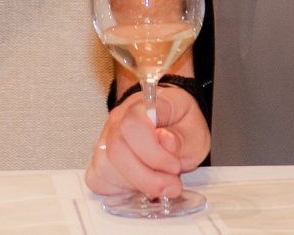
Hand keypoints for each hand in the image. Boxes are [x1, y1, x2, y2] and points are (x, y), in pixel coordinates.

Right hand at [85, 83, 208, 201]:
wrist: (171, 122)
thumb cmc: (181, 123)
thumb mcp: (195, 131)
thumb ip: (181, 138)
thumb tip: (165, 141)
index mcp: (145, 105)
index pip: (134, 124)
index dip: (154, 153)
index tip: (174, 166)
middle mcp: (119, 118)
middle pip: (118, 150)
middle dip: (147, 177)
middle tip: (171, 184)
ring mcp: (106, 137)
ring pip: (106, 167)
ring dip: (136, 184)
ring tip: (159, 184)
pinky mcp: (101, 156)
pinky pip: (98, 177)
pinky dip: (118, 188)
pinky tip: (138, 185)